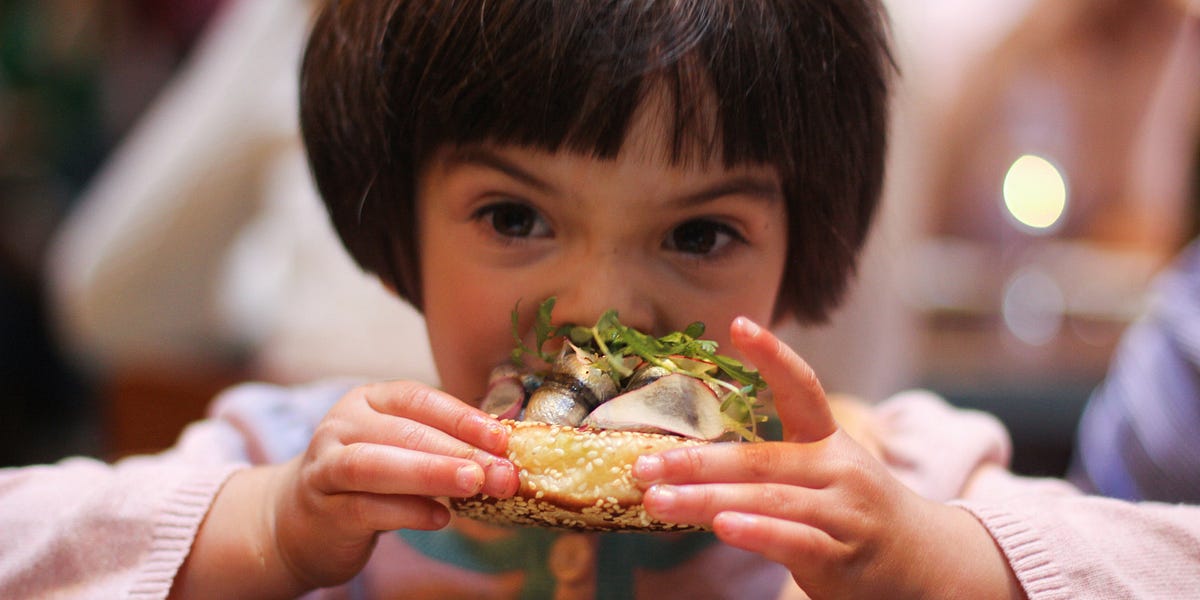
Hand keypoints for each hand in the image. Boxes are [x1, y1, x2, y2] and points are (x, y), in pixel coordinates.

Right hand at [176, 380, 519, 597]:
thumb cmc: (366, 480)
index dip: (462, 416)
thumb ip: (440, 445)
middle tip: (501, 471)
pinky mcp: (324, 510)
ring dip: (431, 473)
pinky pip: (367, 509)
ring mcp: (327, 467)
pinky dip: (408, 512)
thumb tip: (504, 454)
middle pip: (404, 432)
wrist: (298, 520)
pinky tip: (441, 518)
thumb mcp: (399, 449)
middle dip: (458, 450)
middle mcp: (342, 426)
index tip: (502, 437)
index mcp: (368, 401)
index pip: (418, 399)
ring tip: (475, 485)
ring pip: (377, 465)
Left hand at [634, 318, 1022, 599]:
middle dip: (695, 461)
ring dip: (705, 500)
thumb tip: (689, 463)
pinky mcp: (842, 556)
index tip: (739, 324)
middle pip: (761, 459)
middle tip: (644, 465)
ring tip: (658, 499)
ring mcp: (843, 512)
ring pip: (766, 500)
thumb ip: (773, 466)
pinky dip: (756, 532)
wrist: (929, 565)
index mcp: (831, 442)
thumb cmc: (857, 515)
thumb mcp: (828, 476)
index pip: (805, 389)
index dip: (774, 357)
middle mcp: (840, 470)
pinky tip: (722, 527)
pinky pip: (793, 541)